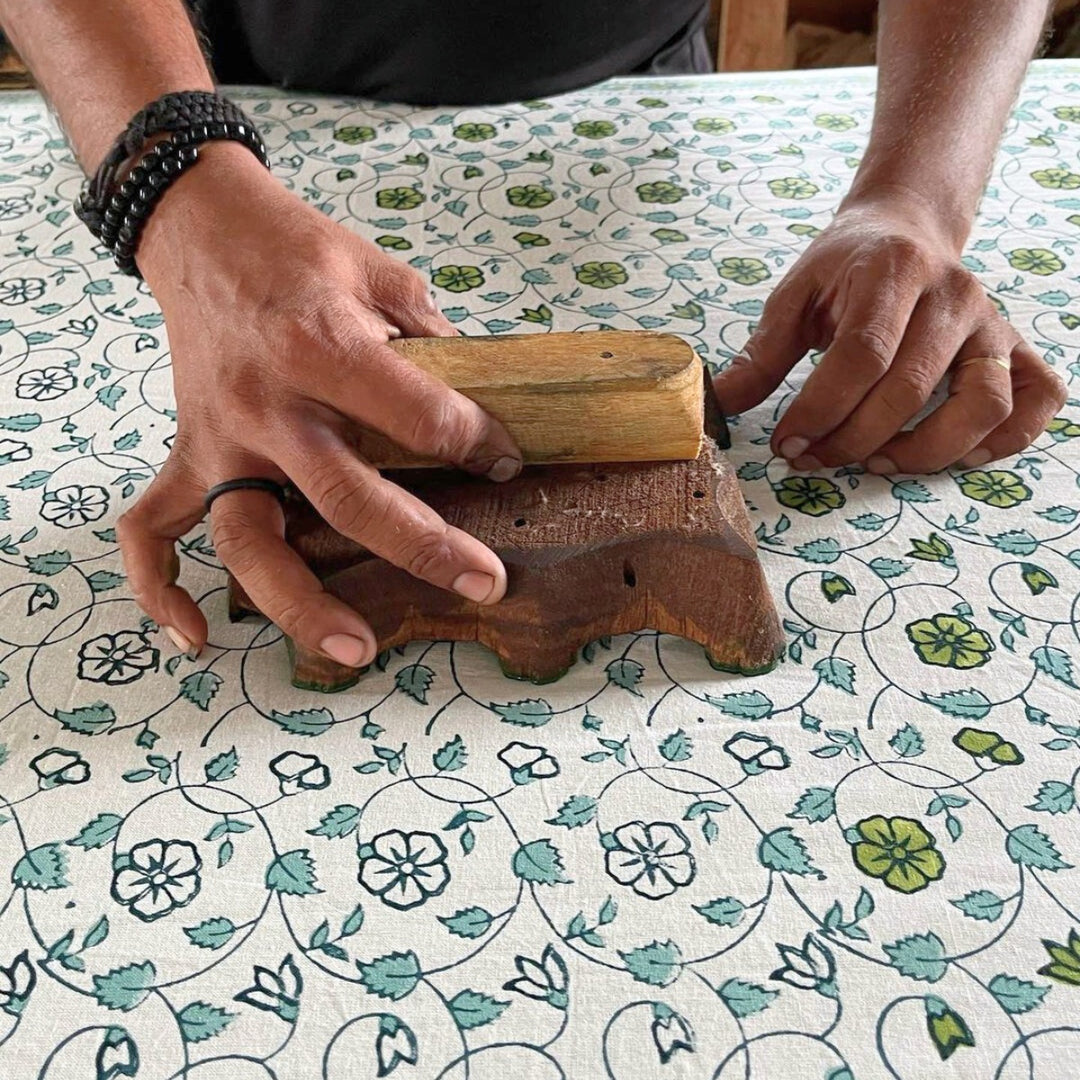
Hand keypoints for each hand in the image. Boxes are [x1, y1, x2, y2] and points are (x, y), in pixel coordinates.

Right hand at [118, 142, 521, 665]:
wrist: (199, 224)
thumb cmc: (297, 250)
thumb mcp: (378, 273)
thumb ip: (431, 339)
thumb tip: (480, 402)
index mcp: (322, 348)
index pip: (420, 419)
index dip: (480, 442)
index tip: (505, 460)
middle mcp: (266, 406)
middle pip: (347, 500)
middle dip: (424, 548)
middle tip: (485, 583)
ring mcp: (218, 439)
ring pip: (250, 541)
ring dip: (301, 604)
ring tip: (357, 650)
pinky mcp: (185, 453)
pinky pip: (152, 530)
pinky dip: (161, 586)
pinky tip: (195, 636)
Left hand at [713, 190, 1065, 473]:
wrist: (905, 227)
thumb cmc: (845, 268)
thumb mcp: (794, 295)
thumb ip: (762, 353)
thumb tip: (720, 405)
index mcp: (893, 272)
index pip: (861, 356)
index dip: (819, 410)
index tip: (786, 444)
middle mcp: (953, 297)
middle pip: (909, 388)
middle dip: (851, 438)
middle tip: (812, 459)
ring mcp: (991, 324)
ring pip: (981, 403)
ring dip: (926, 450)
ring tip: (874, 463)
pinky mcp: (1014, 347)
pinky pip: (1035, 399)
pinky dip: (1004, 439)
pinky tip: (955, 457)